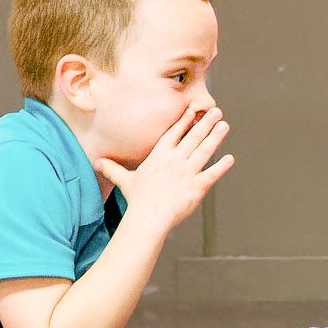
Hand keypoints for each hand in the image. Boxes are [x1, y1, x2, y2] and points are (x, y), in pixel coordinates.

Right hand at [91, 107, 233, 231]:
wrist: (148, 217)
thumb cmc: (137, 200)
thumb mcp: (125, 181)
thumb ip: (113, 169)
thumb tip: (96, 163)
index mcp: (159, 157)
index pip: (173, 134)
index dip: (184, 121)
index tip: (193, 110)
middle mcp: (175, 161)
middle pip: (192, 137)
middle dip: (205, 123)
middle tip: (216, 111)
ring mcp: (187, 173)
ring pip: (204, 151)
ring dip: (215, 137)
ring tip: (224, 125)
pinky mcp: (197, 188)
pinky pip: (212, 174)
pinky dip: (221, 167)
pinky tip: (230, 159)